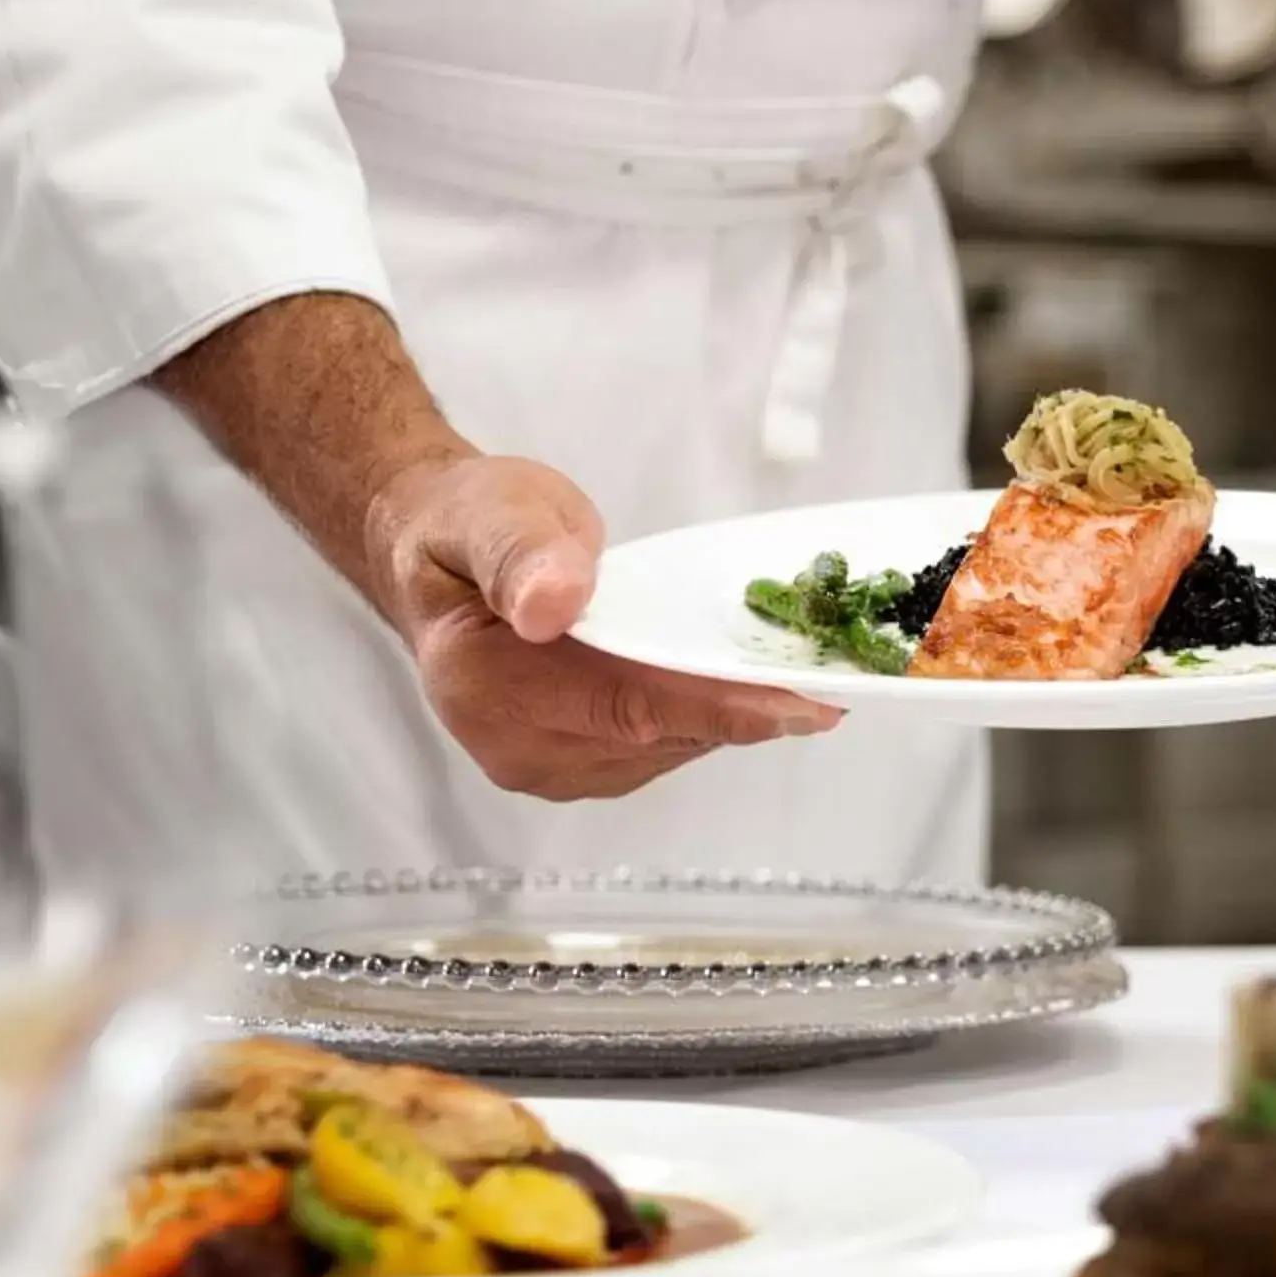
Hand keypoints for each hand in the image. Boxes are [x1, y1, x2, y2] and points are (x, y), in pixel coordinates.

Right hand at [367, 455, 839, 799]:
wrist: (438, 560)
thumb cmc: (469, 528)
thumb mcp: (491, 510)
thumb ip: (522, 554)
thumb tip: (553, 603)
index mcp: (482, 684)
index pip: (623, 706)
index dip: (717, 707)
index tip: (798, 704)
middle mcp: (511, 745)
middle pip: (657, 736)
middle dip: (747, 713)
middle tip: (838, 687)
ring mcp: (543, 766)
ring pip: (667, 748)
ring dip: (734, 718)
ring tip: (806, 683)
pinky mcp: (576, 766)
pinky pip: (659, 746)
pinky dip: (710, 717)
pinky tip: (751, 689)